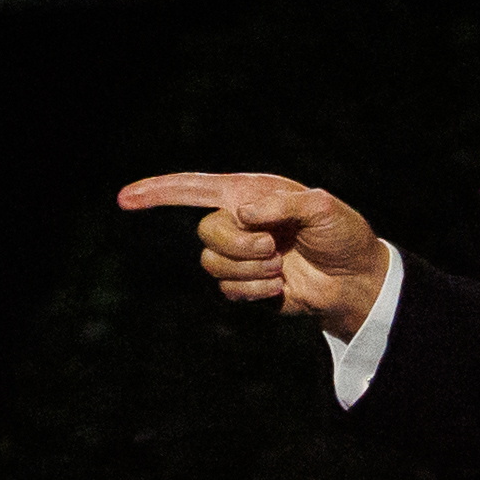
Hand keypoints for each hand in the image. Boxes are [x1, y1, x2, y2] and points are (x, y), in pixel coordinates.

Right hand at [116, 173, 391, 338]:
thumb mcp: (323, 208)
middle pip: (206, 232)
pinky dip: (254, 291)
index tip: (125, 198)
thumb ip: (283, 205)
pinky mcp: (245, 284)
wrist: (354, 280)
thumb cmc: (343, 235)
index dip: (158, 192)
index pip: (195, 188)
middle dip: (238, 245)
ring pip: (211, 263)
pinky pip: (227, 289)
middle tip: (274, 249)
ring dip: (248, 270)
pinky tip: (280, 288)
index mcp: (250, 193)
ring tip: (280, 268)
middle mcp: (239, 221)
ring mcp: (240, 254)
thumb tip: (242, 212)